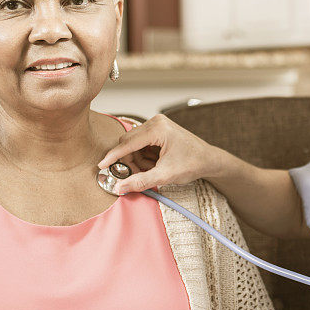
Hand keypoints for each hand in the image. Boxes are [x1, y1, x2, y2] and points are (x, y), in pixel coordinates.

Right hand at [98, 114, 221, 193]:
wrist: (208, 159)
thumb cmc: (192, 163)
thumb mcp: (166, 176)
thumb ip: (141, 181)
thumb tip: (120, 187)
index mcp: (158, 129)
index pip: (128, 143)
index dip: (113, 156)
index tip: (101, 166)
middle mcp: (156, 122)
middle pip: (128, 142)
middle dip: (130, 161)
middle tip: (139, 175)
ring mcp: (157, 124)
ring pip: (133, 144)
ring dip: (137, 160)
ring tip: (153, 169)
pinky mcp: (158, 129)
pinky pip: (140, 144)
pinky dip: (143, 156)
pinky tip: (155, 164)